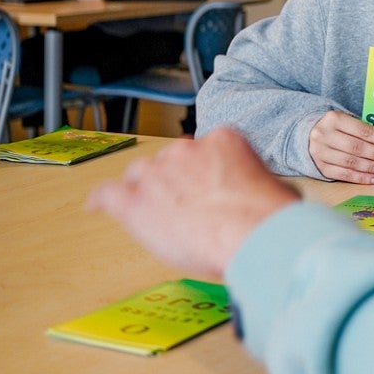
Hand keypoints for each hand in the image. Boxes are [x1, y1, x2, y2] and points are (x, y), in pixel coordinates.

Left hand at [87, 129, 298, 278]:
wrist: (252, 233)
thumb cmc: (270, 216)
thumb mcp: (277, 188)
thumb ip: (258, 185)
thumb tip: (267, 198)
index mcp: (223, 140)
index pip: (204, 148)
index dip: (203, 170)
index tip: (206, 185)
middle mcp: (187, 149)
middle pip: (170, 159)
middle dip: (174, 179)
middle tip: (185, 205)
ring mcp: (158, 173)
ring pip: (141, 174)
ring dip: (144, 190)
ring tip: (152, 211)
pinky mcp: (135, 202)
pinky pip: (108, 193)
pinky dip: (101, 199)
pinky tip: (96, 204)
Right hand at [308, 110, 373, 183]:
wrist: (308, 134)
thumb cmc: (337, 127)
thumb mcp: (347, 121)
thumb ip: (365, 129)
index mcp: (334, 118)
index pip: (363, 131)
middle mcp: (324, 135)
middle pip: (357, 147)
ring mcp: (320, 153)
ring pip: (351, 162)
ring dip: (372, 168)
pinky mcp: (321, 167)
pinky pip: (343, 175)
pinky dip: (361, 178)